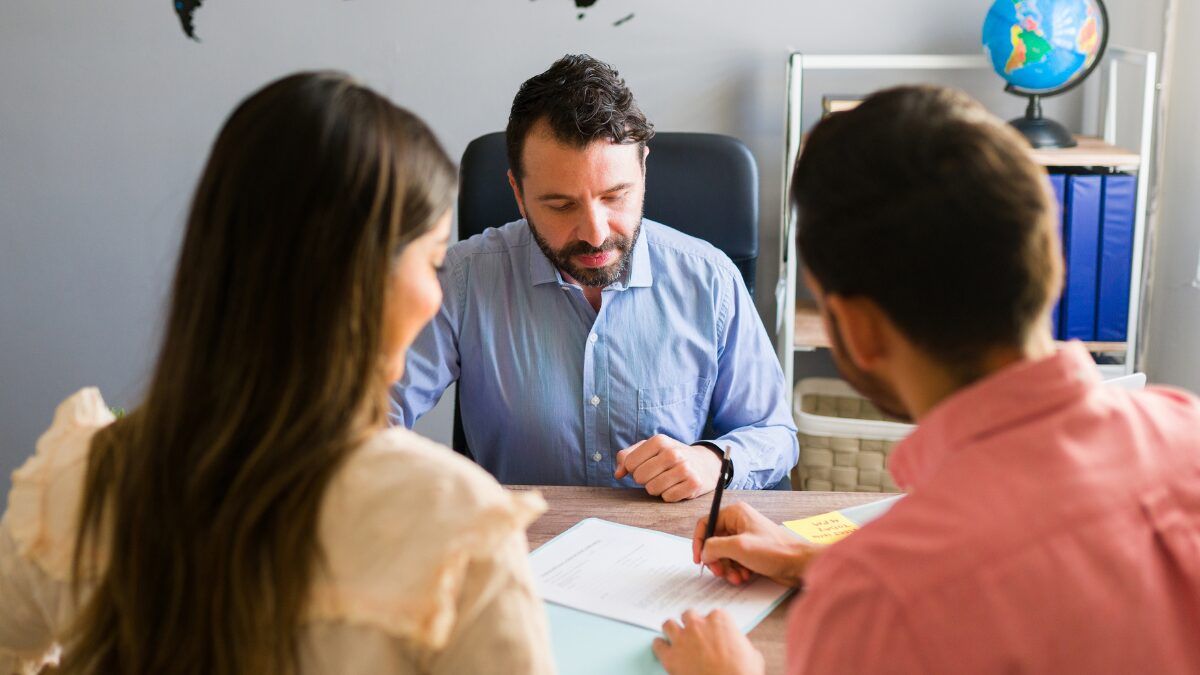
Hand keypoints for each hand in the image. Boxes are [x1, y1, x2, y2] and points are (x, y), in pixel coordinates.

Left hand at [614, 434, 721, 501]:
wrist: (704, 463)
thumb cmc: (670, 456)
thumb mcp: (649, 449)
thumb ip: (627, 457)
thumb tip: (618, 474)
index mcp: (659, 440)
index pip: (630, 463)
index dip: (634, 469)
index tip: (646, 465)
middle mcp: (673, 452)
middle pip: (640, 477)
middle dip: (645, 480)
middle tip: (657, 474)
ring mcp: (685, 468)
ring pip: (652, 489)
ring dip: (656, 489)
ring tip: (667, 480)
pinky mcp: (694, 484)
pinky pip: (668, 498)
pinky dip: (669, 495)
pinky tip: (677, 486)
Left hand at [652, 609, 763, 674]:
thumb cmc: (744, 674)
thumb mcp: (752, 654)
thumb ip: (740, 643)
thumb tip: (737, 647)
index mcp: (720, 619)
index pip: (713, 614)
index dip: (712, 625)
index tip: (712, 632)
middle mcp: (698, 624)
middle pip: (688, 615)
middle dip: (690, 624)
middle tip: (693, 634)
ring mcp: (682, 638)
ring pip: (668, 624)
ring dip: (672, 630)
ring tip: (674, 638)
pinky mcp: (670, 656)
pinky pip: (658, 644)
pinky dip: (660, 646)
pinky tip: (663, 649)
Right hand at [692, 502, 820, 587]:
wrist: (799, 564)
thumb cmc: (774, 551)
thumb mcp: (739, 547)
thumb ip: (714, 547)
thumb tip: (704, 553)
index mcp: (735, 513)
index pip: (706, 523)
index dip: (699, 542)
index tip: (699, 559)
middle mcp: (738, 522)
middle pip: (714, 541)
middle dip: (716, 560)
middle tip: (720, 573)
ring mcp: (745, 537)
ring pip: (723, 554)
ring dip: (727, 568)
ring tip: (737, 578)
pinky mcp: (751, 550)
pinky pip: (734, 560)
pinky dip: (736, 570)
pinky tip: (745, 577)